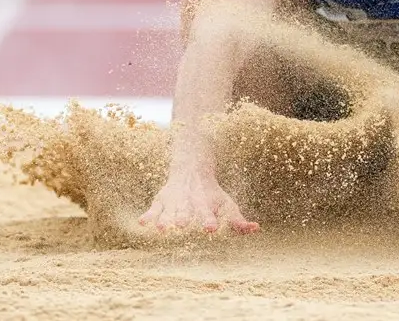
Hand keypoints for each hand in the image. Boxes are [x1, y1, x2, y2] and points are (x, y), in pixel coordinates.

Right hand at [138, 170, 259, 234]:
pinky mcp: (161, 202)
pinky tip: (142, 223)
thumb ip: (238, 220)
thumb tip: (256, 229)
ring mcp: (174, 202)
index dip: (209, 220)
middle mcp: (189, 203)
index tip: (210, 228)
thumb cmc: (212, 195)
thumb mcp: (227, 205)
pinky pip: (153, 209)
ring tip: (162, 228)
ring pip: (168, 212)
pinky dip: (148, 215)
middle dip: (184, 218)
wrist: (192, 170)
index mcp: (206, 204)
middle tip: (183, 225)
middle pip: (186, 212)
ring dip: (165, 220)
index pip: (208, 214)